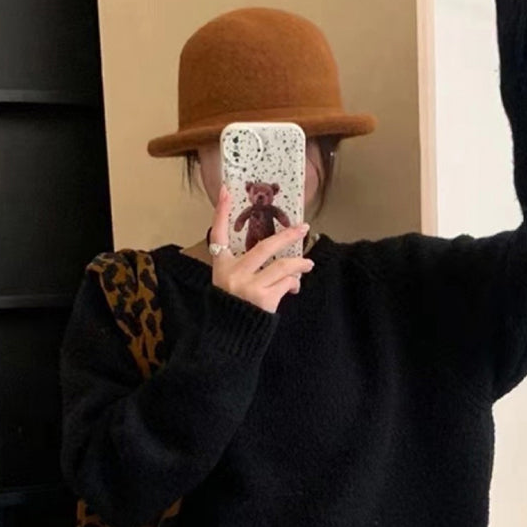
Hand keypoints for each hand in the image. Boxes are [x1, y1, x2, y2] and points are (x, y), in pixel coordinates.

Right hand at [209, 185, 314, 313]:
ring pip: (282, 266)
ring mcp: (248, 286)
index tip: (226, 189)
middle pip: (265, 247)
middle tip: (303, 228)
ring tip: (308, 264)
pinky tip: (294, 288)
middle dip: (287, 236)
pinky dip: (293, 284)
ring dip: (299, 264)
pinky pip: (287, 284)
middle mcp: (233, 273)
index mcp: (221, 267)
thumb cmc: (233, 308)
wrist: (231, 337)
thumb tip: (277, 255)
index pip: (218, 233)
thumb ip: (246, 267)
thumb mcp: (230, 284)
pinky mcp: (264, 299)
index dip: (221, 211)